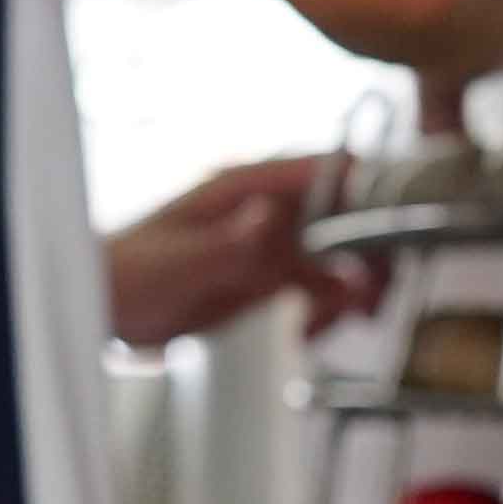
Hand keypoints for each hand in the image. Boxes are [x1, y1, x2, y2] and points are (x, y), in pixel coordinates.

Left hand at [104, 155, 386, 346]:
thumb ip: (230, 242)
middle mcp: (270, 212)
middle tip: (372, 297)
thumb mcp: (178, 262)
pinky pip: (322, 293)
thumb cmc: (125, 274)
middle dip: (372, 255)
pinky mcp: (272, 284)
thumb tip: (275, 212)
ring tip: (336, 323)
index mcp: (249, 188)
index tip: (402, 228)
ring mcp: (274, 248)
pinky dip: (331, 314)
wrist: (100, 313)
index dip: (374, 190)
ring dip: (355, 291)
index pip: (329, 170)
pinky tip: (311, 333)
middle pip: (350, 218)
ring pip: (344, 259)